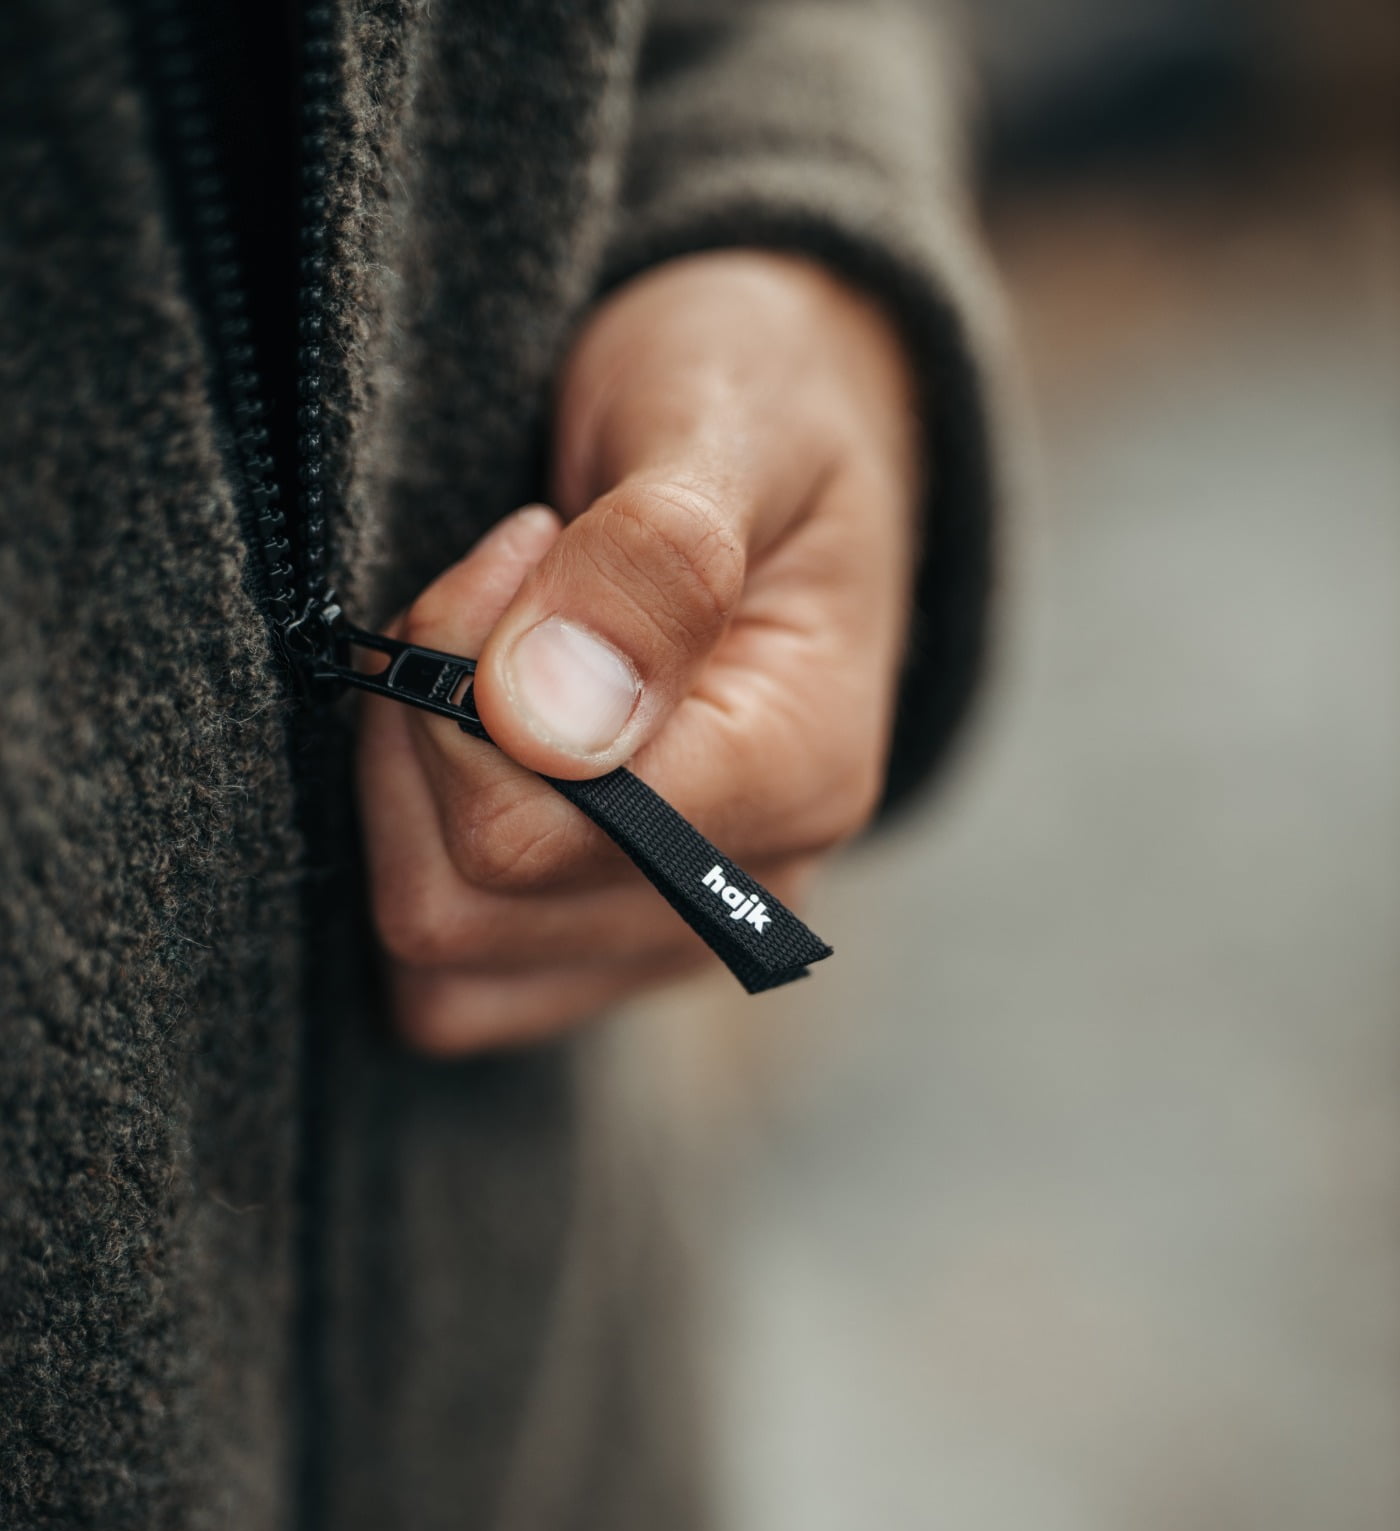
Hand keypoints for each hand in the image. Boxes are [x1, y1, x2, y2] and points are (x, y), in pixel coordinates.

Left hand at [357, 249, 920, 1053]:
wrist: (786, 434)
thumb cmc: (755, 402)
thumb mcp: (715, 418)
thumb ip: (648, 564)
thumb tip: (546, 723)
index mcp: (796, 774)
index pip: (534, 832)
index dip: (458, 684)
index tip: (515, 542)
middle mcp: (741, 890)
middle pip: (461, 905)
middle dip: (418, 731)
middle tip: (489, 586)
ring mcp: (667, 938)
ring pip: (437, 959)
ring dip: (404, 798)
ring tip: (484, 662)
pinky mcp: (599, 950)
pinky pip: (447, 992)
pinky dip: (416, 868)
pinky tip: (463, 751)